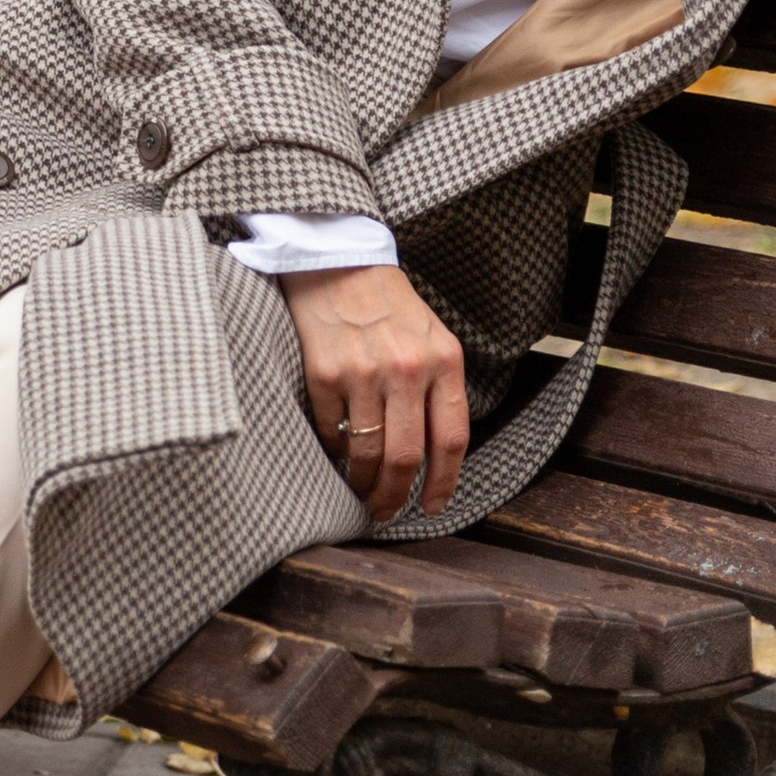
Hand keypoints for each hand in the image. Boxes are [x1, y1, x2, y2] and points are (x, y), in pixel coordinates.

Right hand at [282, 262, 467, 521]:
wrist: (340, 263)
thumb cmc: (389, 306)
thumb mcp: (432, 338)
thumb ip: (439, 389)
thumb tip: (434, 456)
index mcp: (443, 361)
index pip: (451, 439)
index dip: (444, 482)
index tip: (433, 506)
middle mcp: (406, 368)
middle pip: (407, 456)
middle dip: (397, 496)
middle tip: (388, 512)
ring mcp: (363, 372)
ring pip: (367, 453)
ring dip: (364, 483)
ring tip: (362, 492)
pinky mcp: (324, 374)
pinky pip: (332, 433)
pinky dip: (334, 453)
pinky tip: (337, 455)